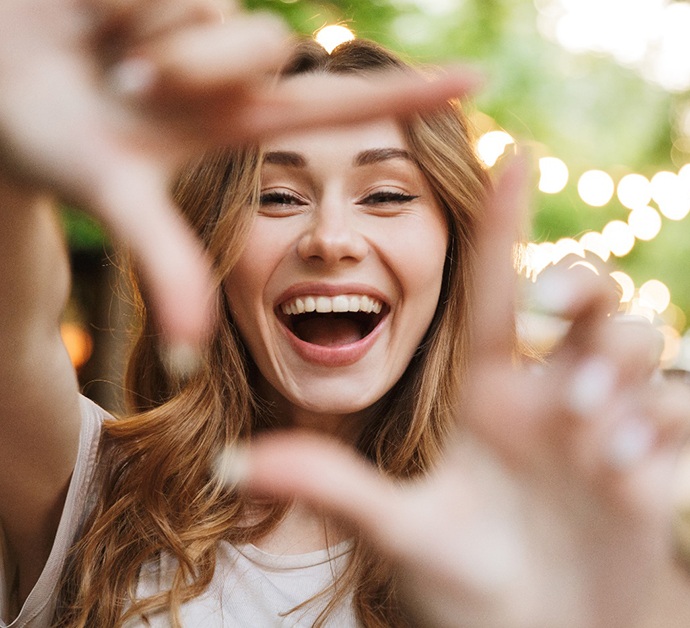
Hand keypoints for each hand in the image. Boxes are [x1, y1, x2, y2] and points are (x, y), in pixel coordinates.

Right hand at [0, 0, 478, 350]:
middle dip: (187, 66)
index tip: (478, 83)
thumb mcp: (112, 194)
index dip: (409, 97)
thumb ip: (163, 262)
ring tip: (101, 54)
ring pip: (213, 11)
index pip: (339, 111)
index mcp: (235, 123)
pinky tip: (89, 14)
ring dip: (142, 32)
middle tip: (124, 84)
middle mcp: (230, 69)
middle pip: (259, 47)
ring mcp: (202, 18)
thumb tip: (190, 353)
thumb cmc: (44, 140)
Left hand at [226, 159, 689, 626]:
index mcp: (487, 395)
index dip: (502, 223)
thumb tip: (234, 462)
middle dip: (585, 287)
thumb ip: (332, 487)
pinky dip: (663, 432)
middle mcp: (548, 397)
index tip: (510, 151)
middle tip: (561, 320)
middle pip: (586, 297)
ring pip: (640, 343)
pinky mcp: (654, 464)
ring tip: (595, 443)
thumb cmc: (467, 587)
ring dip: (624, 376)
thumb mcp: (400, 530)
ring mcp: (605, 427)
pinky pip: (680, 414)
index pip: (493, 292)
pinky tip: (630, 477)